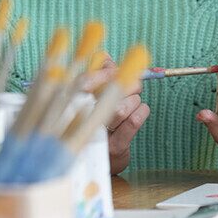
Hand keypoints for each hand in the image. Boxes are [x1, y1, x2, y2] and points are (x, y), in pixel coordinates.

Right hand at [82, 55, 149, 174]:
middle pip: (105, 93)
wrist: (102, 160)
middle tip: (132, 86)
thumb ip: (99, 74)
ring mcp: (99, 136)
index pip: (84, 80)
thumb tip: (105, 58)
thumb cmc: (98, 121)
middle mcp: (83, 121)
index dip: (104, 71)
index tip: (115, 67)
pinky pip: (133, 121)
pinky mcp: (116, 147)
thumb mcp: (93, 97)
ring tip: (131, 103)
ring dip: (133, 101)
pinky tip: (140, 110)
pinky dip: (141, 111)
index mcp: (75, 103)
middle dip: (125, 85)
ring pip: (122, 107)